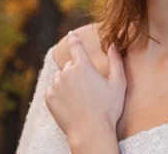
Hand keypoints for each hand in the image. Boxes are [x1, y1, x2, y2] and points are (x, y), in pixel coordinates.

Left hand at [45, 30, 126, 145]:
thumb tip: (113, 44)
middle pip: (70, 65)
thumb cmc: (108, 110)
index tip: (71, 34)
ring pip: (60, 77)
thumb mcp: (118, 84)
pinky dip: (58, 93)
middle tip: (88, 88)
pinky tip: (69, 103)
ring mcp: (56, 85)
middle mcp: (67, 72)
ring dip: (66, 81)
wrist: (91, 132)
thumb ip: (116, 61)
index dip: (74, 38)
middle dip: (77, 71)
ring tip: (78, 97)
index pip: (76, 45)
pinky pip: (52, 89)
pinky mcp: (49, 98)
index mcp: (83, 66)